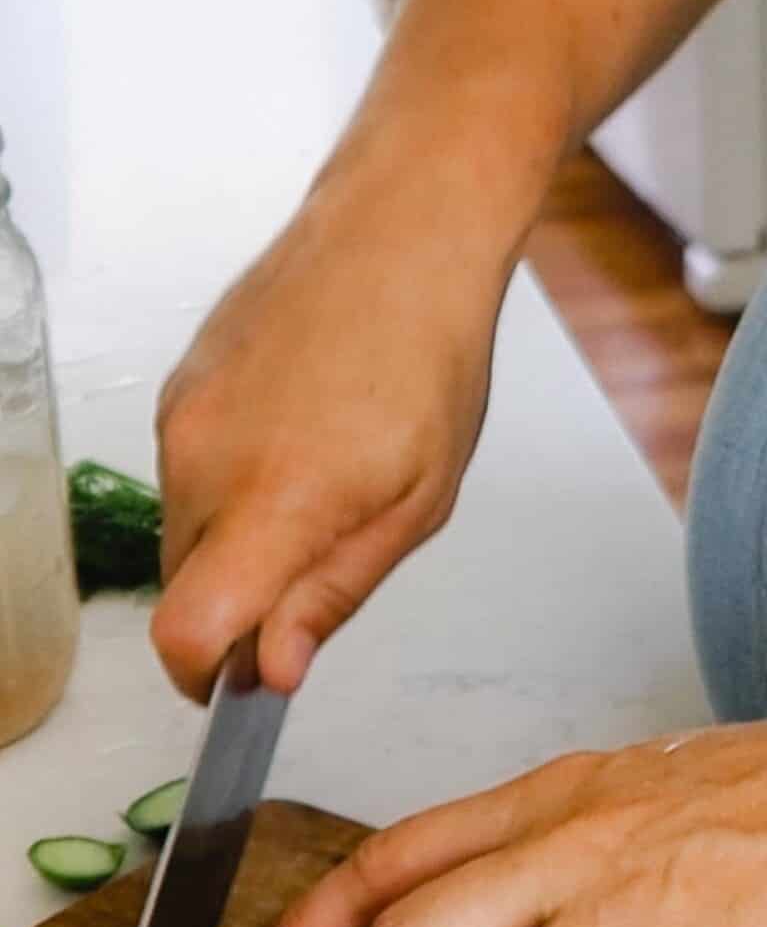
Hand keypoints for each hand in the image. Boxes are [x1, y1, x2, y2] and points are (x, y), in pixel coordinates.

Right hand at [150, 185, 507, 700]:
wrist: (397, 240)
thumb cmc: (430, 365)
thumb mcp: (416, 506)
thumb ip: (332, 593)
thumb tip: (270, 670)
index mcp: (274, 502)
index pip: (185, 629)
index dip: (204, 676)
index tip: (244, 686)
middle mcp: (204, 462)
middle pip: (185, 588)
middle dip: (241, 608)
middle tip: (326, 566)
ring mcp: (181, 420)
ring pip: (185, 531)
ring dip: (240, 543)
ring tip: (328, 487)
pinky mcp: (176, 390)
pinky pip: (186, 474)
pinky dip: (231, 488)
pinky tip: (300, 443)